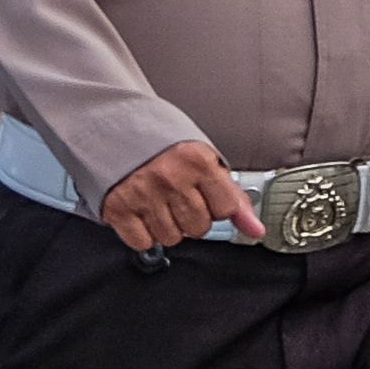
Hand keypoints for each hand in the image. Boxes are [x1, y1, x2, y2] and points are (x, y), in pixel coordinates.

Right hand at [101, 140, 250, 253]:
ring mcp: (143, 194)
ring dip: (167, 226)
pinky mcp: (118, 208)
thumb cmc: (163, 144)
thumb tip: (255, 230)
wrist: (114, 126)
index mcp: (198, 161)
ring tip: (158, 202)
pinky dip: (144, 233)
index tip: (205, 196)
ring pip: (171, 238)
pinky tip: (142, 212)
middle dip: (192, 218)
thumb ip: (232, 196)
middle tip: (178, 198)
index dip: (217, 206)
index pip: (226, 210)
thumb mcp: (204, 159)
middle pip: (199, 228)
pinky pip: (143, 242)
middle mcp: (171, 178)